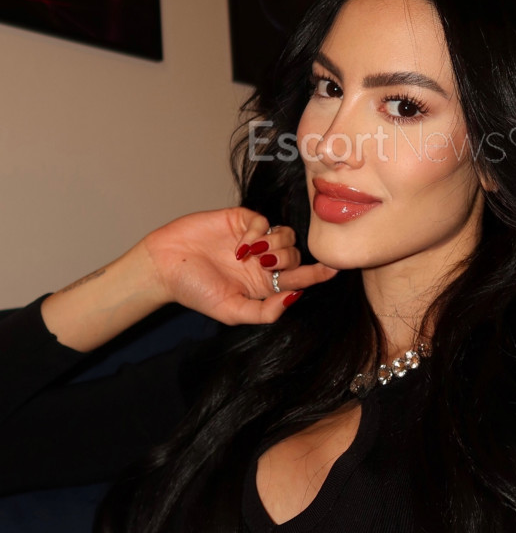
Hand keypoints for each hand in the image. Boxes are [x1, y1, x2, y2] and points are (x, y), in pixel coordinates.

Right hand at [142, 207, 338, 325]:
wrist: (164, 265)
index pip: (299, 278)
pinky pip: (263, 221)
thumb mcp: (231, 311)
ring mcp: (253, 240)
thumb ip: (264, 312)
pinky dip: (257, 232)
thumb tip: (295, 299)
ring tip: (253, 255)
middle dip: (287, 259)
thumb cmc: (195, 291)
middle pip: (294, 255)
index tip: (334, 269)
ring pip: (285, 236)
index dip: (318, 273)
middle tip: (265, 264)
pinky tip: (241, 244)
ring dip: (275, 244)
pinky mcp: (241, 220)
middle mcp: (262, 262)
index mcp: (263, 285)